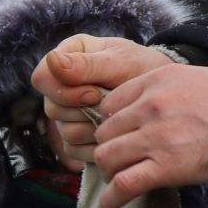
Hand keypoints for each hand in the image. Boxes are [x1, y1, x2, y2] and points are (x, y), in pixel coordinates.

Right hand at [31, 37, 171, 169]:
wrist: (165, 94)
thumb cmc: (144, 68)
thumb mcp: (120, 62)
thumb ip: (86, 65)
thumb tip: (51, 59)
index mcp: (66, 58)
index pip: (42, 78)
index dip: (64, 90)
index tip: (94, 93)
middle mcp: (61, 86)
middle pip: (52, 108)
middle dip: (84, 111)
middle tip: (110, 106)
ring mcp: (67, 113)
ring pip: (64, 132)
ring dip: (94, 129)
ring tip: (118, 118)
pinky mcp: (76, 136)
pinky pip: (74, 149)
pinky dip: (96, 146)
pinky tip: (116, 134)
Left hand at [90, 67, 207, 207]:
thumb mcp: (198, 80)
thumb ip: (168, 92)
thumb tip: (152, 112)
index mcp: (157, 80)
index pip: (110, 104)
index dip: (111, 124)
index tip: (118, 137)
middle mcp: (150, 105)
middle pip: (105, 133)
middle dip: (109, 150)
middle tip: (120, 164)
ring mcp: (156, 136)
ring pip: (107, 158)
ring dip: (109, 174)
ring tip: (118, 184)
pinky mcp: (167, 167)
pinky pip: (123, 185)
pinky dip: (111, 200)